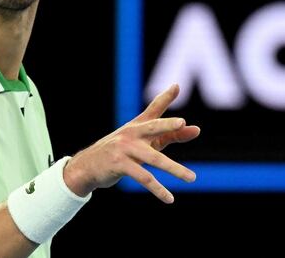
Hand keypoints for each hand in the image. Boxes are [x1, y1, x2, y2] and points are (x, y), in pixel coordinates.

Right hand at [63, 84, 199, 202]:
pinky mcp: (119, 165)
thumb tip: (197, 129)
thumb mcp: (144, 142)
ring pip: (154, 159)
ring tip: (192, 178)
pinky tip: (169, 198)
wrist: (88, 166)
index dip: (165, 97)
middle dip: (167, 125)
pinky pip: (144, 178)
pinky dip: (158, 189)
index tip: (176, 86)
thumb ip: (171, 135)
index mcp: (137, 126)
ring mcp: (124, 149)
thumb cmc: (121, 152)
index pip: (153, 109)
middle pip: (152, 127)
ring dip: (174, 169)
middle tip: (182, 123)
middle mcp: (131, 133)